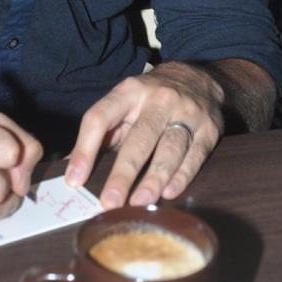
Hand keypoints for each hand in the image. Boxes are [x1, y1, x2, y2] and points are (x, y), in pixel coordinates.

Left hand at [65, 62, 224, 207]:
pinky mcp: (209, 129)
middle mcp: (158, 99)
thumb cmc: (150, 99)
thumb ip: (101, 133)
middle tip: (109, 202)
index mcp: (128, 91)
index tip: (75, 180)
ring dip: (153, 178)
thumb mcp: (124, 104)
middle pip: (138, 138)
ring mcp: (187, 112)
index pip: (100, 117)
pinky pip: (195, 155)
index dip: (85, 149)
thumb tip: (71, 170)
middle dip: (123, 172)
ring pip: (169, 148)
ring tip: (139, 203)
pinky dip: (182, 175)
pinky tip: (169, 192)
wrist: (198, 77)